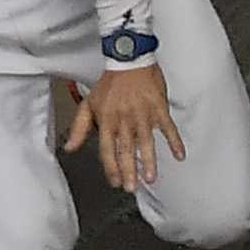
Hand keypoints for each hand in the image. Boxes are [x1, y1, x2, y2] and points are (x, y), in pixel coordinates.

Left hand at [63, 62, 178, 192]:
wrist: (128, 61)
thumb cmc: (110, 84)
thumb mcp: (89, 104)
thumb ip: (79, 128)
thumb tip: (69, 147)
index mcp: (107, 120)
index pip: (107, 149)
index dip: (111, 167)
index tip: (115, 182)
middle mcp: (124, 119)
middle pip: (126, 149)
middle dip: (129, 170)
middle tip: (132, 187)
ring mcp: (142, 114)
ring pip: (146, 142)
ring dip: (149, 161)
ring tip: (151, 178)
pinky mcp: (158, 108)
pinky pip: (168, 127)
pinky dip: (175, 142)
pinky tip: (180, 155)